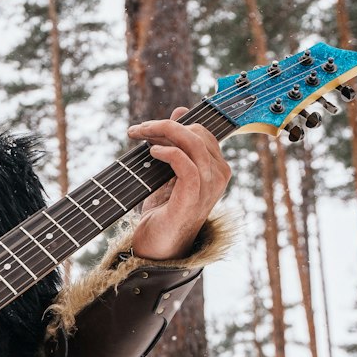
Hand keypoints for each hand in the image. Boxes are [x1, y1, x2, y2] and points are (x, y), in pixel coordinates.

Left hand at [125, 107, 230, 259]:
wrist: (157, 246)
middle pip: (197, 133)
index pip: (201, 131)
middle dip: (165, 125)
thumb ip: (177, 143)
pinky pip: (187, 166)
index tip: (145, 127)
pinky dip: (169, 153)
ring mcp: (209, 188)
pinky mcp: (193, 199)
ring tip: (140, 135)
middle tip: (138, 130)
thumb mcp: (169, 171)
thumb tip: (181, 110)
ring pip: (194, 144)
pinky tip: (152, 151)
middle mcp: (218, 176)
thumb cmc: (163, 210)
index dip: (174, 123)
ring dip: (163, 132)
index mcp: (216, 167)